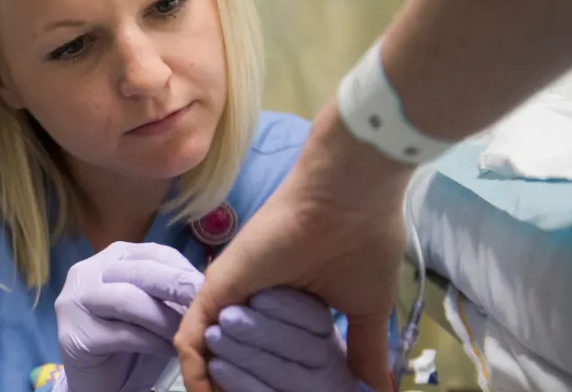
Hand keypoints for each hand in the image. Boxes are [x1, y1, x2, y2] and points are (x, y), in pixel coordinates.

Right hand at [55, 242, 203, 391]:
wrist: (99, 378)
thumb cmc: (131, 340)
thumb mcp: (154, 309)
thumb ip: (170, 293)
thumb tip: (205, 286)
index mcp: (111, 258)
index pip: (153, 254)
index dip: (183, 270)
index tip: (209, 288)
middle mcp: (87, 271)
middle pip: (140, 272)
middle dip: (177, 288)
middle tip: (204, 305)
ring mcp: (75, 301)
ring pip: (129, 300)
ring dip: (165, 318)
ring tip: (187, 333)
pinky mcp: (74, 334)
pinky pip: (123, 334)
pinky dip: (152, 342)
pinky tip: (170, 350)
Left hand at [174, 106, 410, 391]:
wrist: (349, 200)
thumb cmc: (362, 245)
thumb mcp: (366, 311)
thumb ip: (364, 352)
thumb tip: (380, 391)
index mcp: (284, 305)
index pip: (266, 356)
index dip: (268, 386)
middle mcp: (250, 300)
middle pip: (232, 358)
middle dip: (237, 390)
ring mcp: (229, 295)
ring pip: (207, 353)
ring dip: (212, 386)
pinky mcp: (214, 290)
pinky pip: (190, 340)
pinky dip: (194, 374)